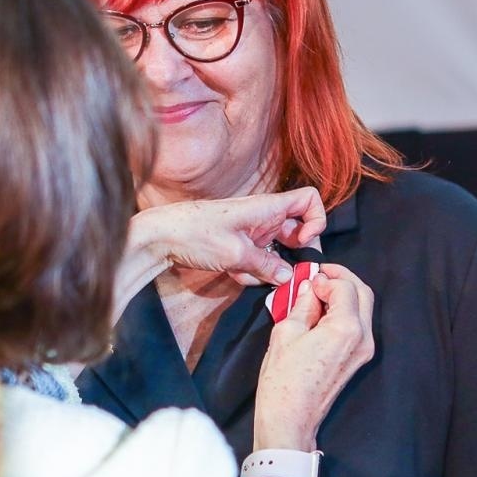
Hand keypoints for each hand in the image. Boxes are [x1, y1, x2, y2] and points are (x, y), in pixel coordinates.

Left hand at [136, 188, 326, 284]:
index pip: (309, 199)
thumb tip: (290, 277)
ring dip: (270, 267)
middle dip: (295, 254)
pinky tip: (234, 274)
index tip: (305, 242)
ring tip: (250, 274)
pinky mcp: (239, 244)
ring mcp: (251, 231)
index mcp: (267, 208)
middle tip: (287, 272)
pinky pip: (258, 259)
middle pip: (298, 231)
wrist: (160, 236)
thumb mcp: (235, 254)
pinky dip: (252, 270)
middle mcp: (263, 217)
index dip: (316, 220)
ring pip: (277, 250)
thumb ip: (267, 266)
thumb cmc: (195, 234)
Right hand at [253, 264, 375, 451]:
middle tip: (319, 276)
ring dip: (344, 294)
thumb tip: (308, 287)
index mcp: (346, 328)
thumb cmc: (283, 380)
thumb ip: (302, 304)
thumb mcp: (286, 332)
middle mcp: (363, 337)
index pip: (345, 286)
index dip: (325, 276)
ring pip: (363, 308)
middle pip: (363, 293)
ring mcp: (364, 350)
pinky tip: (323, 312)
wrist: (290, 419)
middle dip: (342, 279)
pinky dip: (345, 311)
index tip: (307, 277)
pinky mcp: (359, 359)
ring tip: (317, 293)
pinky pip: (358, 325)